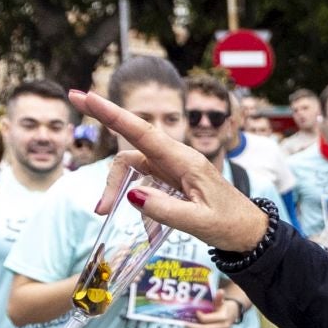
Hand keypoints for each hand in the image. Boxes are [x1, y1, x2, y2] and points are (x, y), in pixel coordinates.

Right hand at [69, 91, 270, 251]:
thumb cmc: (230, 224)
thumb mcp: (200, 222)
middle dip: (106, 147)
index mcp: (186, 161)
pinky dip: (130, 194)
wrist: (249, 231)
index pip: (142, 132)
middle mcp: (177, 159)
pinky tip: (136, 219)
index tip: (85, 96)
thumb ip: (167, 210)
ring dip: (115, 187)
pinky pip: (141, 179)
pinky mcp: (171, 178)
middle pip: (130, 146)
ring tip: (105, 212)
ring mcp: (173, 167)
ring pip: (131, 165)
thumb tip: (132, 195)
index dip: (111, 114)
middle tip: (78, 122)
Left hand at [186, 298, 239, 327]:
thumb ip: (219, 298)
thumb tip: (220, 291)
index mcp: (223, 317)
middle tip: (184, 325)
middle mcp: (224, 326)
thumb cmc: (223, 307)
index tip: (195, 313)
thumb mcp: (221, 302)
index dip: (200, 316)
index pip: (208, 319)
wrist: (232, 314)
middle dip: (194, 327)